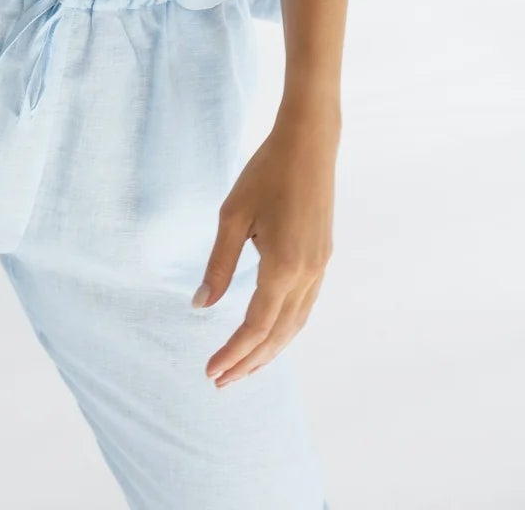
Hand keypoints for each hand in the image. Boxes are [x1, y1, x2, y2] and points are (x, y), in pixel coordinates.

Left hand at [192, 103, 338, 387]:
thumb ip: (219, 264)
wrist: (309, 143)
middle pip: (278, 335)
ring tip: (242, 367)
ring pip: (295, 325)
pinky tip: (269, 332)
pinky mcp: (322, 258)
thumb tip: (201, 305)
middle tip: (221, 381)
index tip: (210, 371)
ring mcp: (320, 268)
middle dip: (249, 362)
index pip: (256, 326)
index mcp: (284, 267)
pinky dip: (284, 329)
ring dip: (268, 350)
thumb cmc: (266, 173)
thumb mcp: (233, 215)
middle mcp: (308, 275)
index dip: (233, 353)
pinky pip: (304, 307)